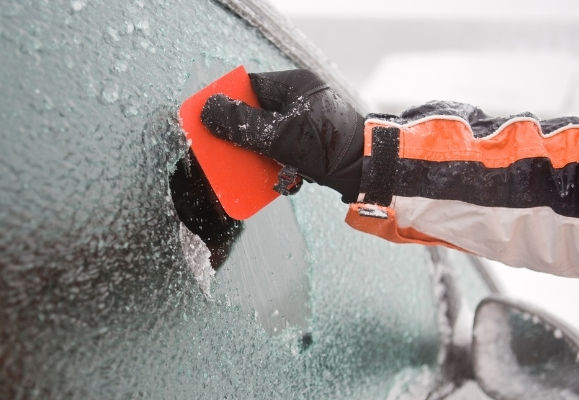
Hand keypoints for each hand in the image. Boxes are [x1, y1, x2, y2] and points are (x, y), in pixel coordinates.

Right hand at [200, 69, 363, 202]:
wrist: (369, 172)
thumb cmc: (329, 146)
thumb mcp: (279, 135)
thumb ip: (242, 124)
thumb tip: (208, 110)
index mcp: (296, 85)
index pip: (251, 85)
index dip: (229, 101)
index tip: (210, 117)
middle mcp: (303, 100)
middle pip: (258, 113)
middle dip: (243, 134)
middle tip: (226, 149)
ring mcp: (310, 122)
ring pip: (270, 134)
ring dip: (259, 153)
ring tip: (253, 169)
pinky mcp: (316, 143)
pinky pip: (285, 150)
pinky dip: (277, 163)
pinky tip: (278, 177)